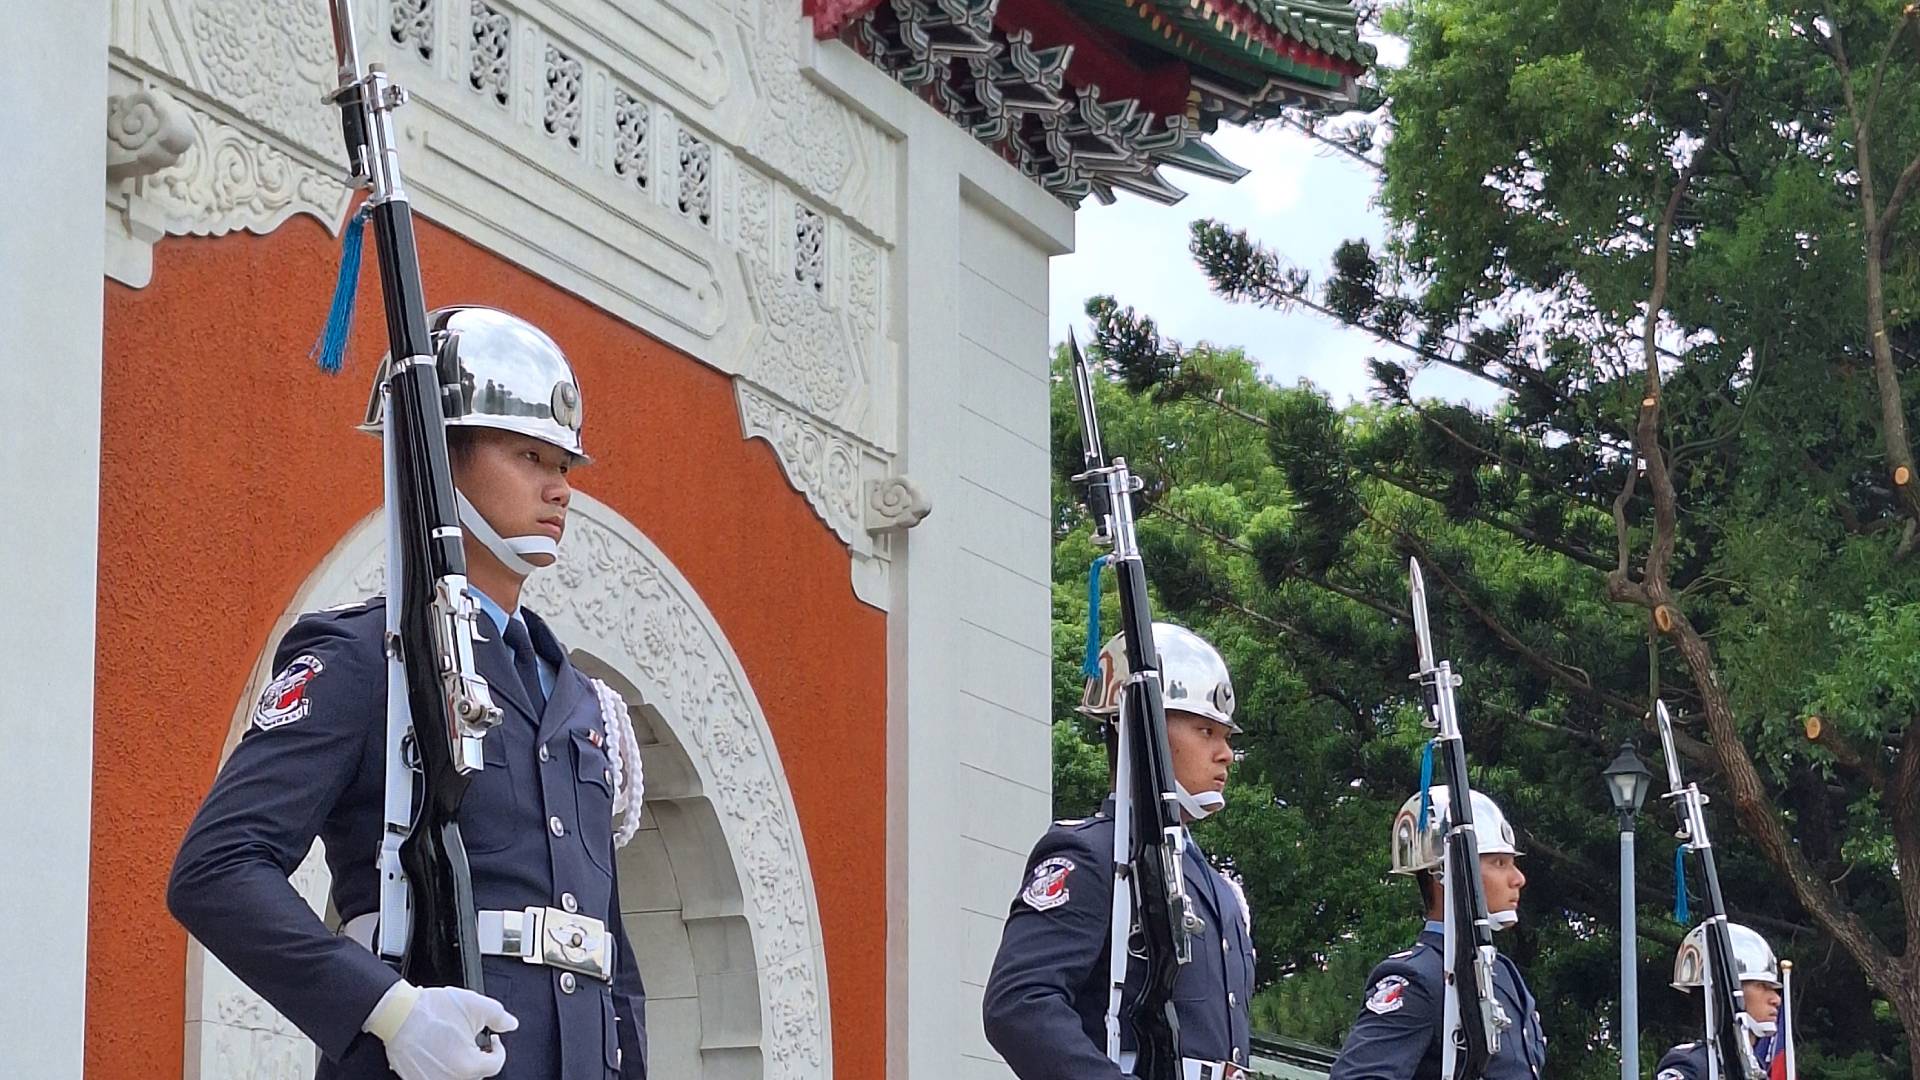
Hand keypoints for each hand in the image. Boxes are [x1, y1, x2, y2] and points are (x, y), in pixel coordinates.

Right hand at [376, 984, 518, 1079]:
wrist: (397, 1013)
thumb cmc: (430, 1010)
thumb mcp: (474, 1005)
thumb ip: (499, 1016)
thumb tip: (511, 1024)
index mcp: (469, 1065)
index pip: (496, 1064)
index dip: (498, 1048)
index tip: (492, 1039)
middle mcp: (451, 1079)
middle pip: (477, 1072)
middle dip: (479, 1056)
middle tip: (472, 1038)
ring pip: (458, 1075)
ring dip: (462, 1062)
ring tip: (455, 1043)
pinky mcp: (417, 1079)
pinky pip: (438, 1076)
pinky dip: (443, 1066)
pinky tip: (439, 1050)